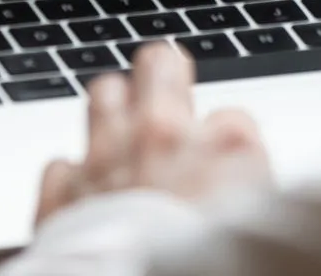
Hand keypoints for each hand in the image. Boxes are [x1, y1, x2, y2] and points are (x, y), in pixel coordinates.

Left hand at [36, 42, 270, 227]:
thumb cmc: (214, 272)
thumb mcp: (259, 222)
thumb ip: (249, 197)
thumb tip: (246, 197)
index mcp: (228, 148)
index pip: (233, 119)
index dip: (227, 146)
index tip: (225, 168)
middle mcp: (165, 139)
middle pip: (160, 66)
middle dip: (162, 75)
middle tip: (165, 89)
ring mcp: (109, 158)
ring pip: (103, 93)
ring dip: (112, 110)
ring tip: (120, 129)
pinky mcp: (64, 192)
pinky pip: (61, 164)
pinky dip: (71, 177)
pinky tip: (83, 194)